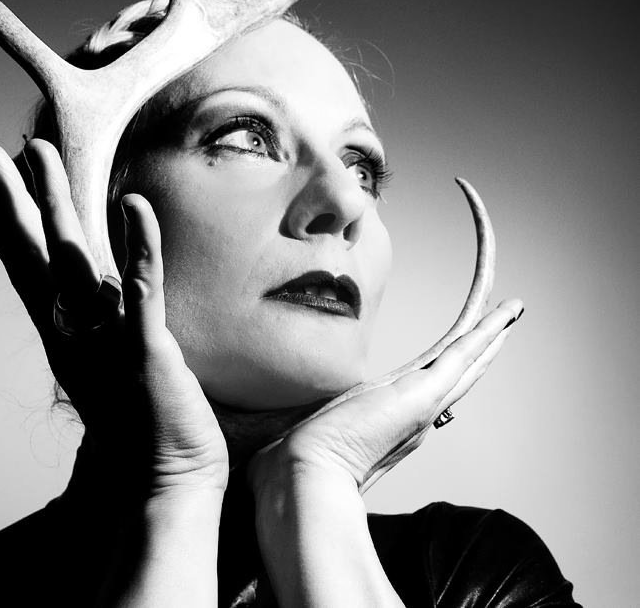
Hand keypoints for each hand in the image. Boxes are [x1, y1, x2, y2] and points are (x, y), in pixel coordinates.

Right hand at [0, 139, 228, 496]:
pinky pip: (143, 288)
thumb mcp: (109, 367)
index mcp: (66, 334)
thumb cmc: (139, 425)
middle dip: (15, 197)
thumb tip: (102, 293)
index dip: (6, 228)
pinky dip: (139, 244)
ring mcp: (106, 337)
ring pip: (74, 256)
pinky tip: (133, 202)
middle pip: (35, 253)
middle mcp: (75, 330)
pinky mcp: (147, 348)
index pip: (27, 271)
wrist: (160, 485)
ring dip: (55, 201)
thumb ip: (101, 326)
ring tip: (39, 152)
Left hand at [247, 298, 523, 496]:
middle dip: (477, 350)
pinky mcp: (423, 395)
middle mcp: (409, 412)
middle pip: (452, 373)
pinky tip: (504, 316)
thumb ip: (302, 418)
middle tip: (499, 325)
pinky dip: (486, 334)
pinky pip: (463, 356)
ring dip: (488, 336)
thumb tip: (279, 414)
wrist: (300, 473)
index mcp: (384, 417)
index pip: (422, 383)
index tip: (458, 351)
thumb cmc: (292, 458)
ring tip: (508, 314)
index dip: (444, 367)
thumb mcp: (301, 425)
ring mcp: (420, 404)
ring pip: (464, 362)